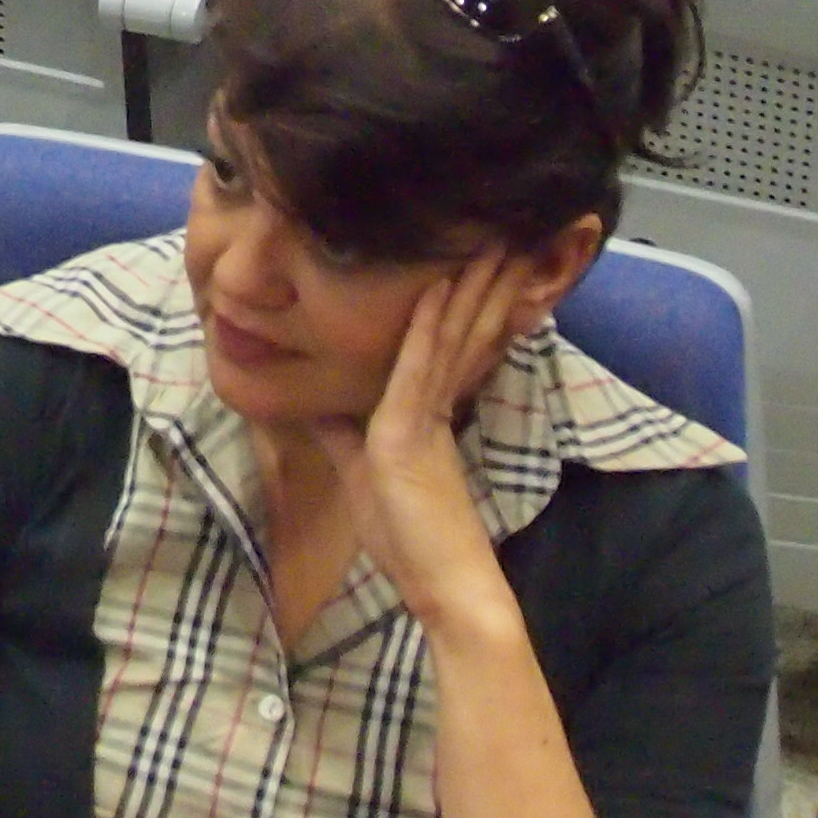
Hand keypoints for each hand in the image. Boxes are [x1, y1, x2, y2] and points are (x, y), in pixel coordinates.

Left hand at [307, 252, 541, 631]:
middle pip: (460, 327)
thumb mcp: (363, 473)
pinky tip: (436, 285)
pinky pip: (420, 367)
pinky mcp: (408, 433)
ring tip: (487, 238)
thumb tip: (315, 404)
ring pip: (449, 335)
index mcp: (429, 412)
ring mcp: (424, 415)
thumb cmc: (409, 540)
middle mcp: (434, 404)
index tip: (476, 256)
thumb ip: (342, 433)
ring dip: (467, 284)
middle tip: (501, 231)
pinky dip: (427, 324)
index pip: (448, 341)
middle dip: (480, 278)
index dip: (463, 297)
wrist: (444, 587)